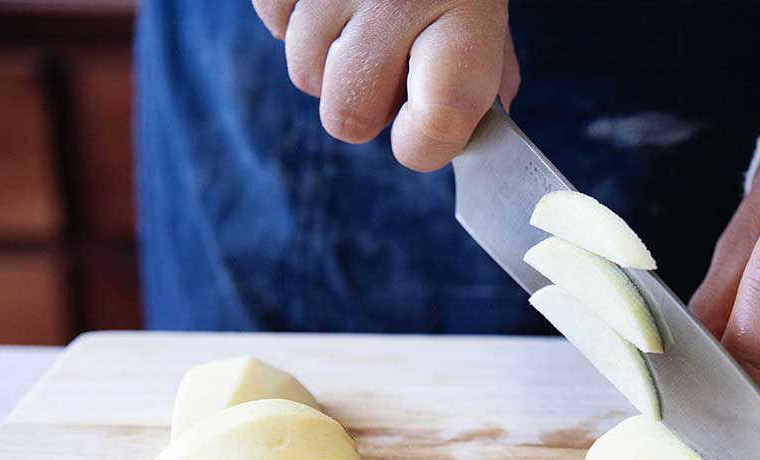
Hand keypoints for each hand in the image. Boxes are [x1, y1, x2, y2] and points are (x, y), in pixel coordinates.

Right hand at [252, 0, 519, 168]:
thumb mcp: (486, 4)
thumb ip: (486, 72)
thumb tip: (467, 133)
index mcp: (465, 12)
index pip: (436, 124)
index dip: (423, 146)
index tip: (420, 133)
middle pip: (348, 116)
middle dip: (364, 107)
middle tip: (389, 68)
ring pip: (304, 74)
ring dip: (330, 60)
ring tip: (364, 13)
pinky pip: (272, 23)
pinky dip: (298, 17)